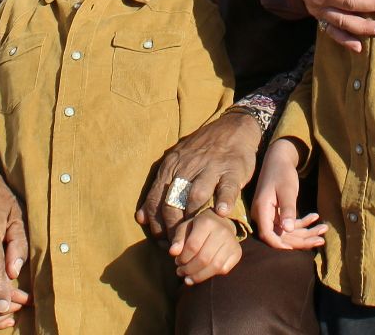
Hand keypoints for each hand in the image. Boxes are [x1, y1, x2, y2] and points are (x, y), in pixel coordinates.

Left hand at [137, 109, 259, 237]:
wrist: (233, 128)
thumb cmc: (202, 151)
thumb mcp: (176, 163)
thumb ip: (159, 189)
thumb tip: (141, 218)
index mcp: (171, 166)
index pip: (156, 200)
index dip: (156, 224)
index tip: (161, 242)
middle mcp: (187, 166)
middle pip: (173, 202)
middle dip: (172, 228)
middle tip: (176, 247)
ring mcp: (210, 167)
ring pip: (195, 195)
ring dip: (192, 218)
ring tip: (192, 237)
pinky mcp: (231, 169)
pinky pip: (226, 187)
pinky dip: (223, 200)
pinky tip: (221, 213)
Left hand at [167, 209, 242, 284]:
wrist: (220, 223)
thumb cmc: (198, 228)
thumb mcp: (185, 228)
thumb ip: (178, 239)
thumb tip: (173, 252)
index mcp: (207, 222)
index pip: (192, 246)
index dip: (182, 258)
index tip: (177, 262)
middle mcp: (222, 231)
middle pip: (203, 258)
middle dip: (189, 269)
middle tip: (180, 272)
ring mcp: (232, 242)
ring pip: (214, 266)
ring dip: (198, 276)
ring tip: (188, 278)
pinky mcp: (237, 252)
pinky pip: (224, 269)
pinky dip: (211, 275)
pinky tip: (201, 275)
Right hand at [251, 138, 325, 250]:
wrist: (278, 159)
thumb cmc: (282, 172)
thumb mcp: (287, 190)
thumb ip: (287, 209)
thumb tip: (287, 230)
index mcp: (262, 210)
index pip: (268, 236)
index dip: (283, 245)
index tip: (303, 245)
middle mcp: (263, 215)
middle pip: (280, 237)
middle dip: (302, 240)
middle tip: (322, 239)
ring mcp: (269, 215)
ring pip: (287, 232)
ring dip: (305, 233)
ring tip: (324, 229)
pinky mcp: (276, 213)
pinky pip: (288, 224)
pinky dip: (302, 223)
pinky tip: (316, 217)